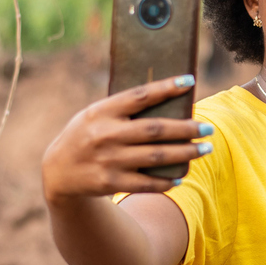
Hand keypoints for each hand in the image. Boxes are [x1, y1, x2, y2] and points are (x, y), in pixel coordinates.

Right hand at [42, 74, 211, 203]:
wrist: (56, 172)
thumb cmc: (86, 136)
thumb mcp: (95, 115)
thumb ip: (123, 109)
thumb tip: (168, 101)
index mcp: (102, 111)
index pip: (140, 96)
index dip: (166, 88)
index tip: (189, 82)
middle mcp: (106, 134)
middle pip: (156, 130)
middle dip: (186, 129)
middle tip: (208, 128)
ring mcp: (109, 160)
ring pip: (157, 156)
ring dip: (185, 153)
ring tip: (205, 149)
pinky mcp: (111, 182)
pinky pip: (147, 183)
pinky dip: (166, 180)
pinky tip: (180, 176)